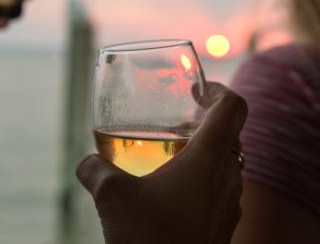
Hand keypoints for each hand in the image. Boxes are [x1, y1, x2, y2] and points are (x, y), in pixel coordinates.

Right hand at [76, 82, 247, 243]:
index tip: (197, 90)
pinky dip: (205, 184)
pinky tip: (172, 198)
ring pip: (230, 166)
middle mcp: (228, 178)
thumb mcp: (112, 197)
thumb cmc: (149, 238)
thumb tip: (85, 163)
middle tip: (182, 120)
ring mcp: (230, 206)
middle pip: (233, 135)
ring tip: (174, 159)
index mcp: (209, 158)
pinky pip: (223, 194)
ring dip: (208, 154)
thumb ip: (95, 170)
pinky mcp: (224, 229)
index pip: (234, 107)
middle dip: (208, 123)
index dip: (219, 90)